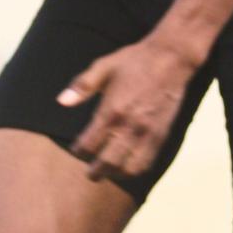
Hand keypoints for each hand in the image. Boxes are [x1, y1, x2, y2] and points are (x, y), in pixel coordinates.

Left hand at [59, 35, 200, 182]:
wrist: (171, 58)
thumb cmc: (134, 60)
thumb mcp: (104, 66)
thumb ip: (82, 86)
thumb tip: (62, 101)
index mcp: (111, 110)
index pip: (89, 144)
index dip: (79, 151)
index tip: (77, 150)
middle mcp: (129, 126)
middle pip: (107, 162)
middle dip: (96, 172)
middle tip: (91, 174)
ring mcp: (147, 133)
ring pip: (128, 168)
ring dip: (116, 174)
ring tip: (110, 172)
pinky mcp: (161, 135)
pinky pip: (147, 162)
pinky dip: (135, 170)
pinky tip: (128, 167)